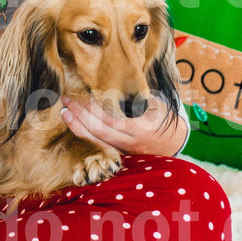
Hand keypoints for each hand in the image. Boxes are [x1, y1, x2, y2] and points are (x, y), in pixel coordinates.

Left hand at [60, 95, 180, 157]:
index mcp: (140, 128)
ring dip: (77, 127)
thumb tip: (113, 85)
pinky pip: (99, 146)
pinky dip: (85, 135)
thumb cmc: (163, 119)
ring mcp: (124, 151)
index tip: (81, 93)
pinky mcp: (120, 155)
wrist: (176, 143)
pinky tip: (75, 125)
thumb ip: (135, 98)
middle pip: (98, 131)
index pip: (109, 119)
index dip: (92, 107)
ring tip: (65, 112)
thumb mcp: (154, 105)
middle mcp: (130, 142)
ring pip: (95, 141)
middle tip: (66, 99)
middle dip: (79, 115)